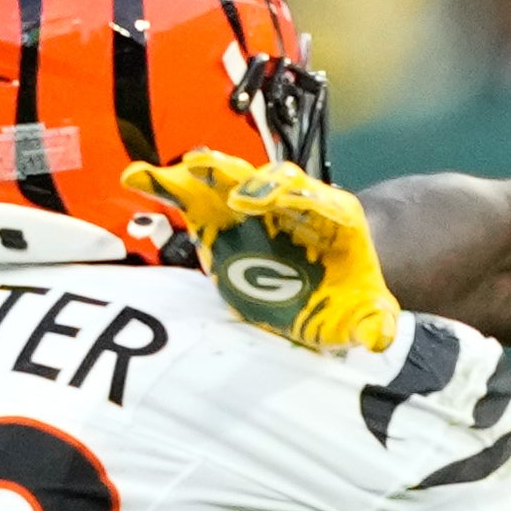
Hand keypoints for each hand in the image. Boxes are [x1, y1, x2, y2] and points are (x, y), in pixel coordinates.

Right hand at [117, 151, 405, 352]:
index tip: (260, 200)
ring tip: (154, 175)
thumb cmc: (348, 296)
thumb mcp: (366, 311)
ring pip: (223, 183)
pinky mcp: (220, 225)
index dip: (288, 196)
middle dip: (238, 180)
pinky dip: (165, 187)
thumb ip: (369, 322)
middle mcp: (286, 208)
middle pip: (263, 181)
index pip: (311, 198)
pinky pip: (191, 201)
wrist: (328, 281)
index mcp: (329, 219)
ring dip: (194, 176)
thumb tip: (375, 335)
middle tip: (212, 181)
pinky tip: (135, 179)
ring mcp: (250, 212)